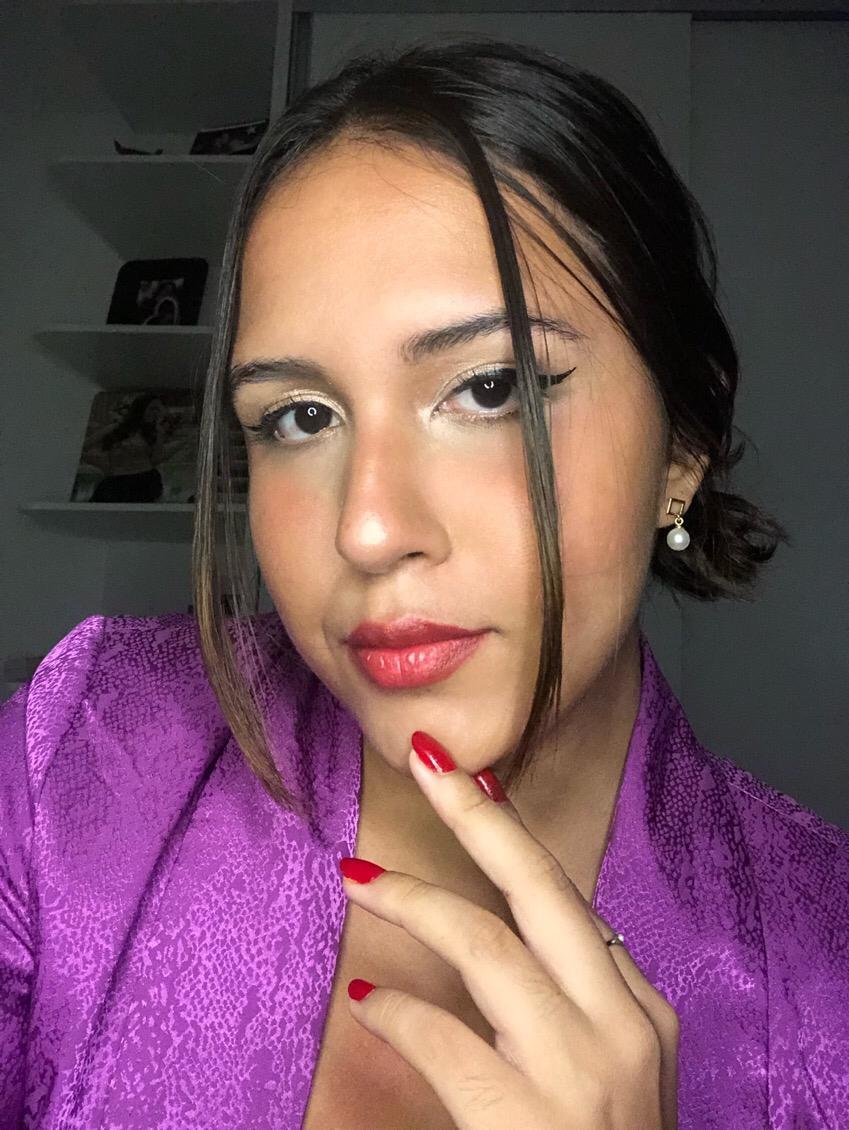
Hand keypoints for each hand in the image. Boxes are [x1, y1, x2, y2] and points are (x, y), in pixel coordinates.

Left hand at [338, 730, 678, 1128]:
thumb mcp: (611, 1072)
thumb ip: (569, 1001)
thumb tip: (506, 930)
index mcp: (642, 1010)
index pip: (568, 900)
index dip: (511, 837)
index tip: (473, 783)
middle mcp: (623, 1025)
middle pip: (543, 888)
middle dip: (480, 818)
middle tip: (430, 761)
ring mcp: (583, 1072)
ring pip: (486, 945)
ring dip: (415, 900)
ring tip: (358, 876)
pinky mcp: (531, 1118)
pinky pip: (446, 1039)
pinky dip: (401, 1012)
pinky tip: (370, 999)